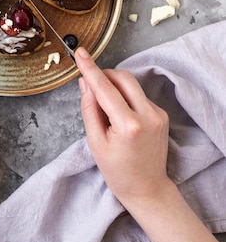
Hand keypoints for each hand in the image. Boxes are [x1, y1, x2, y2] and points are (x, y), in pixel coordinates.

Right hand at [76, 47, 225, 241]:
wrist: (147, 189)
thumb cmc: (118, 171)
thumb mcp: (95, 142)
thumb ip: (89, 108)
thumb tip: (85, 82)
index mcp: (128, 125)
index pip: (105, 88)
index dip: (91, 68)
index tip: (80, 52)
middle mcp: (147, 115)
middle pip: (123, 78)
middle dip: (105, 75)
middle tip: (90, 85)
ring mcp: (157, 113)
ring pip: (131, 84)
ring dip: (114, 86)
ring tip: (104, 108)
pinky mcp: (161, 114)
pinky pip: (138, 95)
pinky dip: (124, 97)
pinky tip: (119, 116)